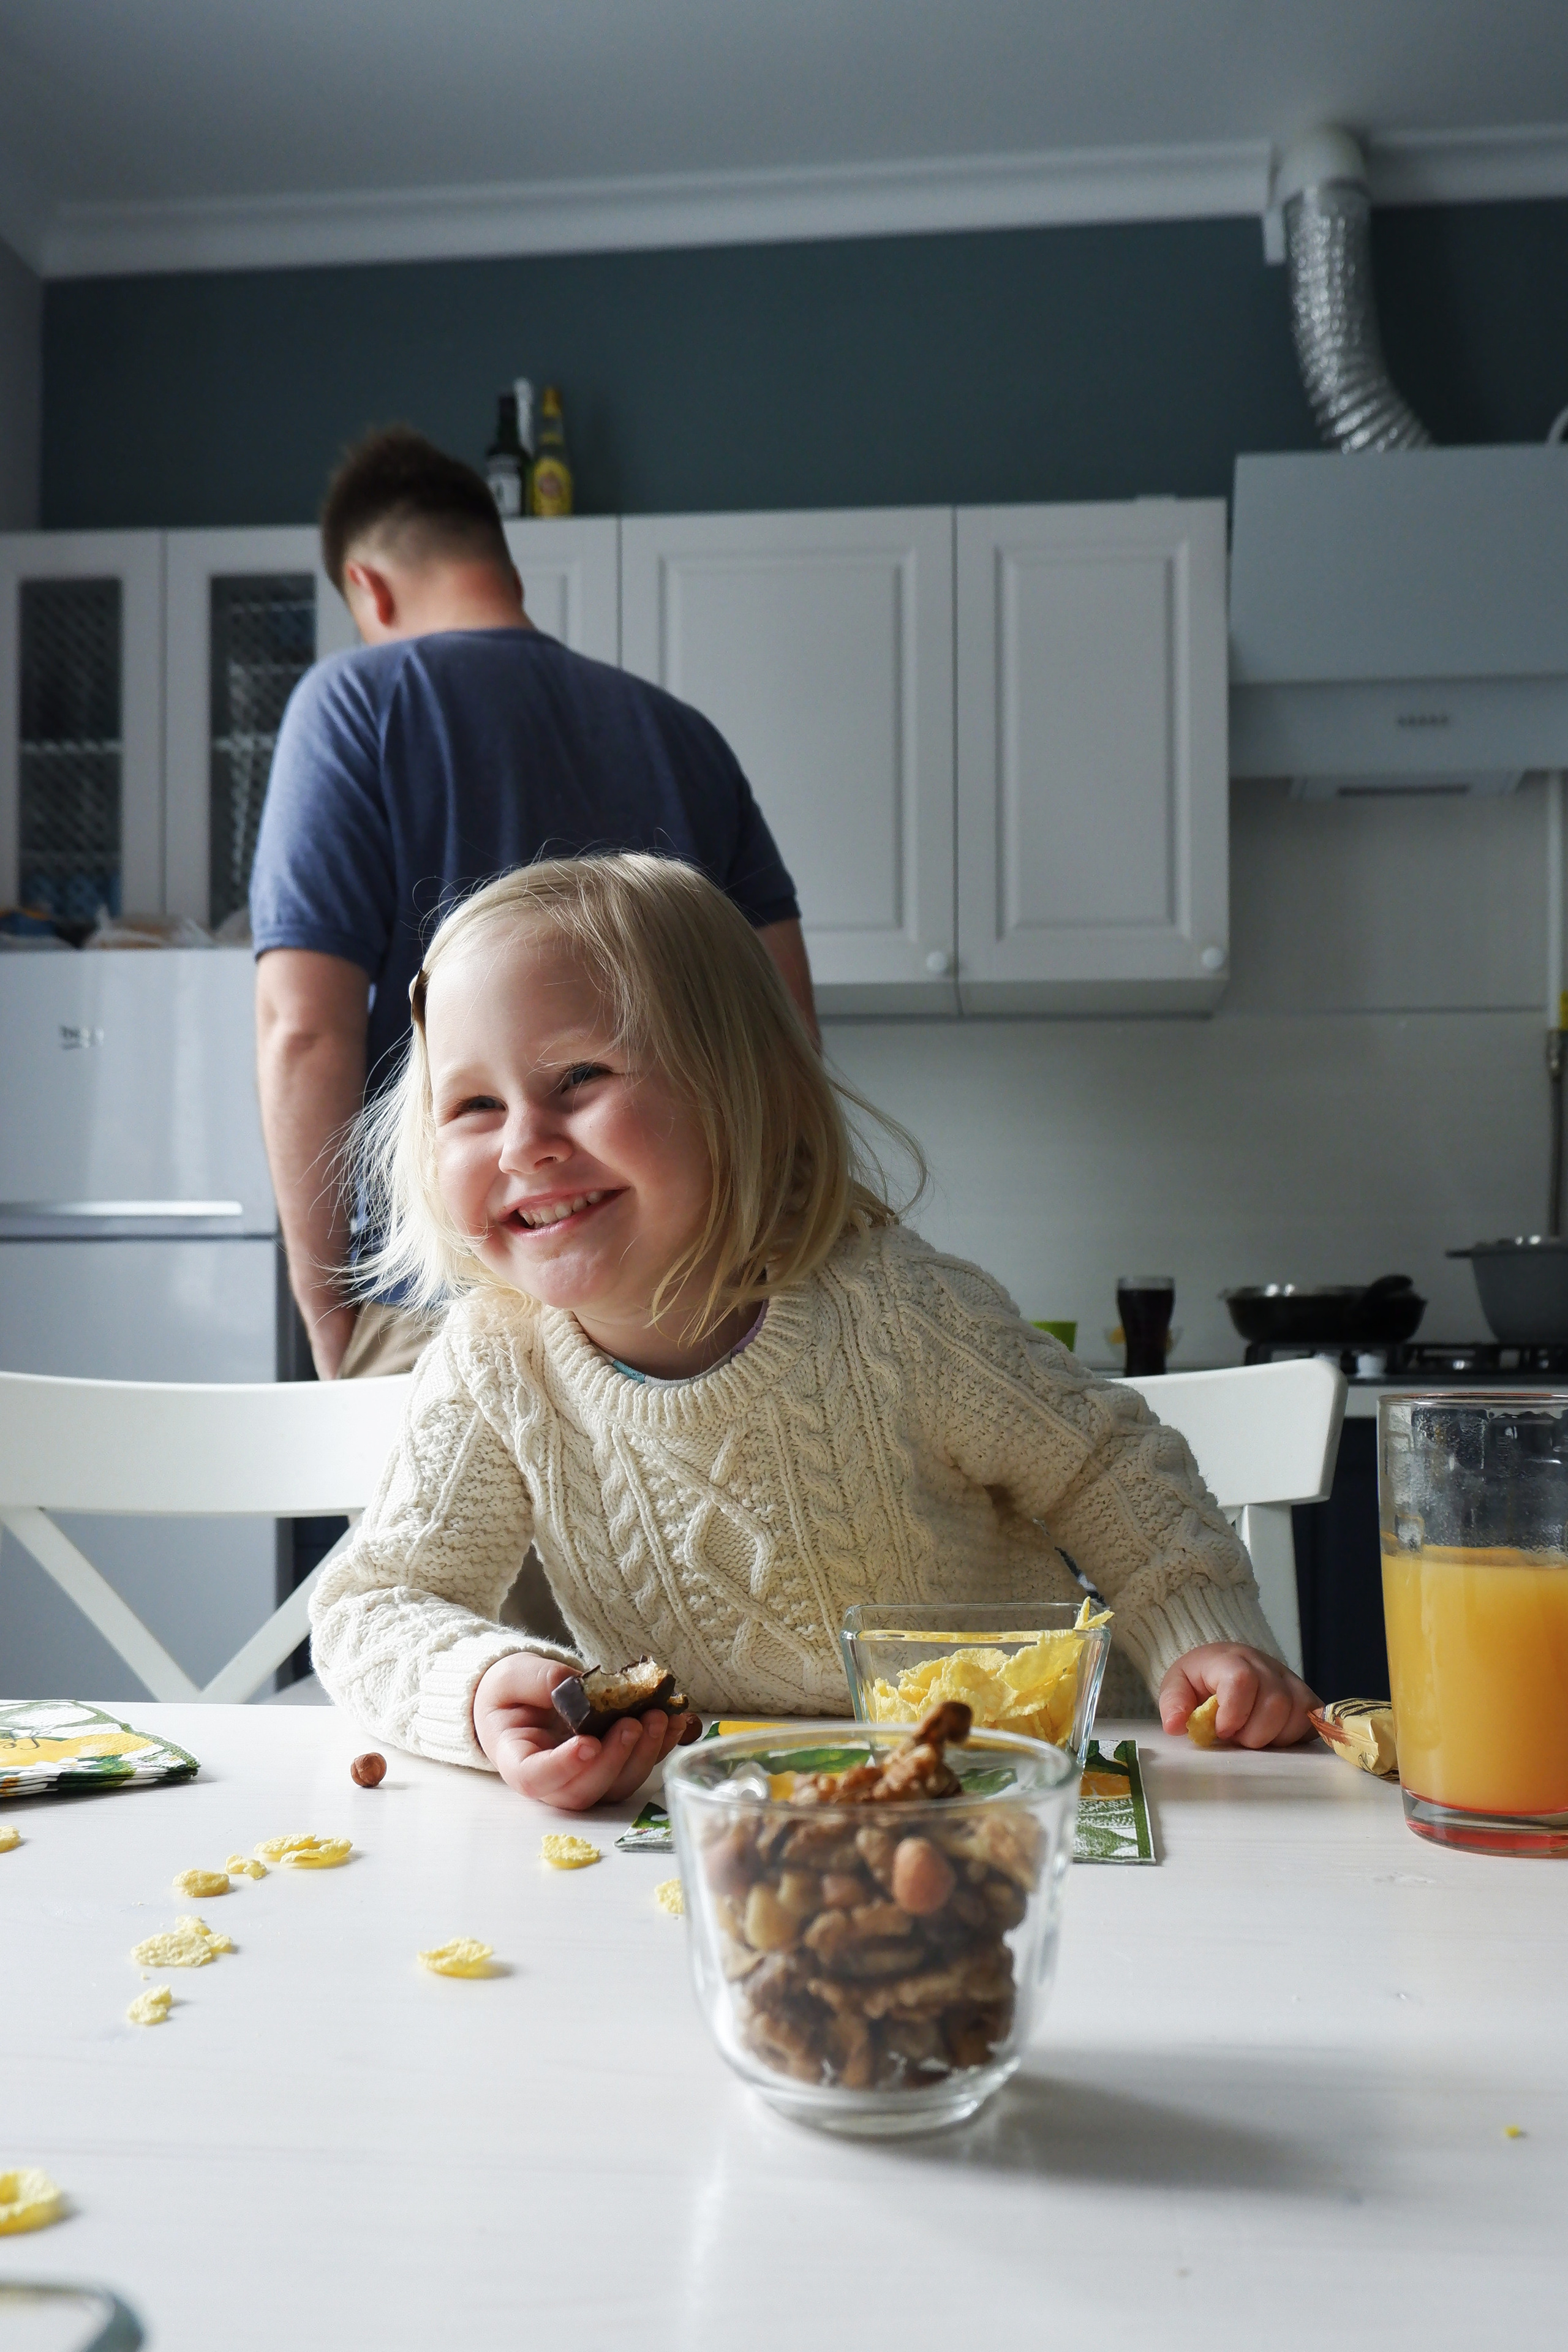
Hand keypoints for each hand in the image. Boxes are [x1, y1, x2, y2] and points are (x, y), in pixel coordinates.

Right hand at [472, 1651, 698, 1808]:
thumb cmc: (512, 1691)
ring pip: (615, 1786)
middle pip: (582, 1790)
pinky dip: (659, 1748)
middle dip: (614, 1761)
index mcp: (517, 1760)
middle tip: (633, 1724)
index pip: (535, 1778)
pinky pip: (636, 1767)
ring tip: (658, 1718)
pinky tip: (675, 1721)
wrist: (522, 1697)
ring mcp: (585, 1777)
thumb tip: (576, 1687)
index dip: (564, 1767)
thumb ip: (539, 1681)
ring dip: (643, 1756)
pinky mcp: (611, 1766)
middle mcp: (553, 1780)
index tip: (588, 1743)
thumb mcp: (514, 1676)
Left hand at [1158, 1644, 1318, 1749]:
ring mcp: (1290, 1681)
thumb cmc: (1201, 1679)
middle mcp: (1267, 1666)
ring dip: (1273, 1737)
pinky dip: (1294, 1736)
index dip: (1233, 1712)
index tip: (1221, 1729)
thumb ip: (1174, 1703)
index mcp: (1231, 1659)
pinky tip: (1274, 1736)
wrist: (1225, 1664)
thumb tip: (1175, 1725)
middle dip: (1253, 1733)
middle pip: (1275, 1703)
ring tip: (1252, 1735)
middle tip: (1235, 1735)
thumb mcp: (1178, 1684)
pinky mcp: (1307, 1697)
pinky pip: (1312, 1721)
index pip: (1243, 1680)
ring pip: (1298, 1714)